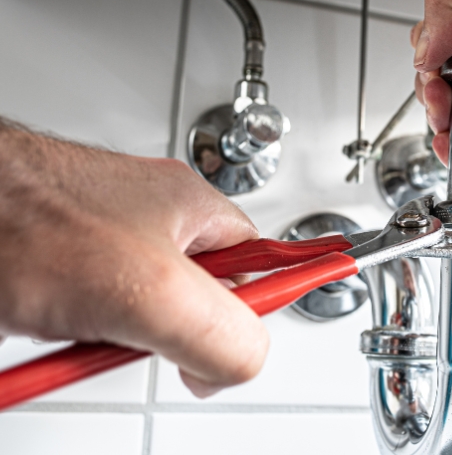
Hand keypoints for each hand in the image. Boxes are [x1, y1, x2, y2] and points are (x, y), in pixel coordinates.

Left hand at [0, 121, 268, 397]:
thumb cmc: (23, 218)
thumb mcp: (153, 293)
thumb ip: (225, 333)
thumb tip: (243, 363)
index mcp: (189, 207)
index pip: (259, 258)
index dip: (268, 297)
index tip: (305, 300)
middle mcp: (148, 219)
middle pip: (197, 296)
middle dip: (172, 334)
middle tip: (149, 337)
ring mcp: (101, 242)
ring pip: (139, 315)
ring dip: (116, 340)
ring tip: (86, 336)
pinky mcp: (60, 267)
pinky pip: (91, 320)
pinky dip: (77, 343)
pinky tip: (55, 340)